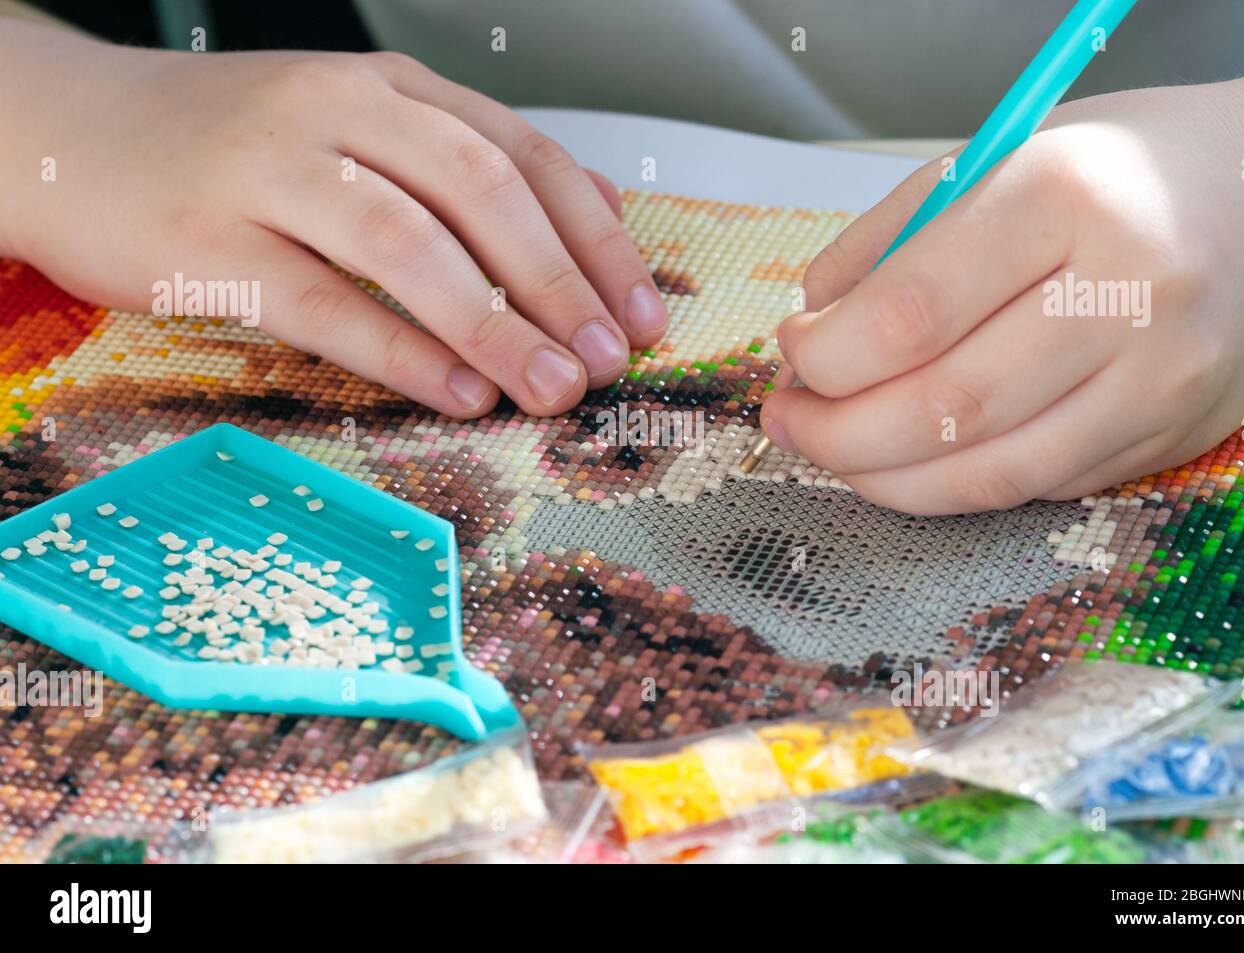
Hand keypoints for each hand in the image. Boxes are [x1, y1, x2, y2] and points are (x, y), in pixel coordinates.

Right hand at [0, 23, 668, 416]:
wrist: (67, 131)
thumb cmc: (230, 146)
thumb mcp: (359, 128)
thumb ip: (471, 162)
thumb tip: (597, 209)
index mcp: (388, 88)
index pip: (524, 155)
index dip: (596, 241)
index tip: (641, 315)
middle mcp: (337, 111)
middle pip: (480, 192)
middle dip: (561, 285)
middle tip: (608, 362)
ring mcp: (268, 169)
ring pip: (406, 243)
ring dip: (493, 323)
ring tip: (550, 389)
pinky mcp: (208, 238)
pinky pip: (322, 300)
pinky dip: (400, 350)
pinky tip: (457, 393)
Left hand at [761, 68, 1243, 514]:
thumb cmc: (1124, 172)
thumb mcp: (1001, 160)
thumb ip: (890, 241)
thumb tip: (809, 328)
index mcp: (1066, 198)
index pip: (913, 312)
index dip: (827, 354)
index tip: (793, 352)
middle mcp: (1126, 296)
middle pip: (945, 408)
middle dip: (837, 434)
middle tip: (791, 420)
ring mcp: (1158, 381)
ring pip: (988, 473)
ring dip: (884, 478)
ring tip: (833, 450)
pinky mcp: (1170, 438)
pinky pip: (1034, 485)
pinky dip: (954, 482)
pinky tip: (917, 457)